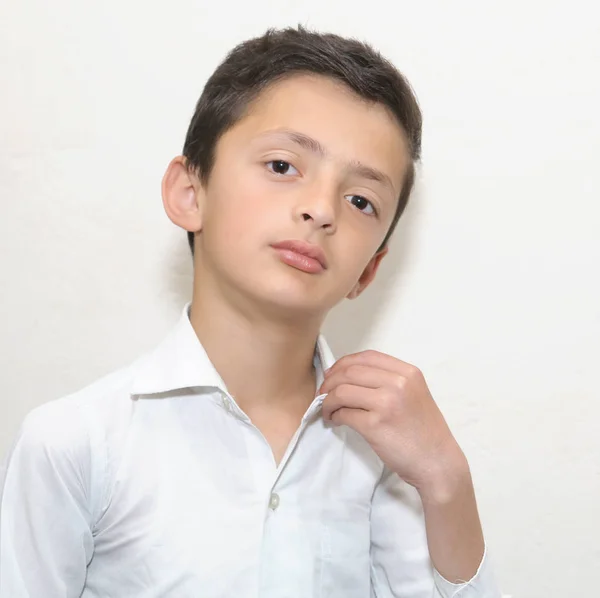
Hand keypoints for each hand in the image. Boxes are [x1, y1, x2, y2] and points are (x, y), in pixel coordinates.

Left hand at [318, 350, 468, 497]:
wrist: (438, 463)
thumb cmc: (424, 432)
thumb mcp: (414, 394)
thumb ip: (389, 381)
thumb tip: (349, 376)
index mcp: (408, 373)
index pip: (367, 357)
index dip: (343, 363)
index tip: (333, 374)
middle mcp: (398, 383)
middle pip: (350, 372)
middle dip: (330, 381)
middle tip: (323, 394)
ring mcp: (386, 403)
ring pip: (342, 391)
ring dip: (328, 400)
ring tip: (328, 410)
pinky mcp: (375, 425)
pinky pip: (344, 413)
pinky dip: (334, 416)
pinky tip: (336, 421)